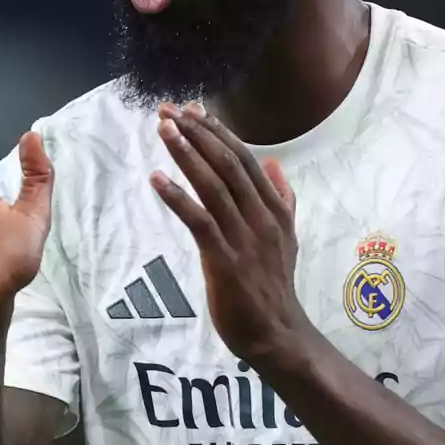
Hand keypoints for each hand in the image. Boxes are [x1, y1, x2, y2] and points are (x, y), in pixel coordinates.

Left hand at [151, 102, 310, 362]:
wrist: (277, 334)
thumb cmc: (274, 285)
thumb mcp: (288, 237)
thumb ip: (283, 199)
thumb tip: (274, 164)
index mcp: (275, 208)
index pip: (245, 159)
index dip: (219, 132)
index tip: (194, 110)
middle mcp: (262, 217)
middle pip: (228, 164)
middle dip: (197, 134)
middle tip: (169, 111)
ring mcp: (244, 237)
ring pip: (214, 185)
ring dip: (187, 154)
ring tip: (164, 130)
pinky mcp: (224, 260)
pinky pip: (199, 220)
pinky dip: (177, 197)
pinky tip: (156, 179)